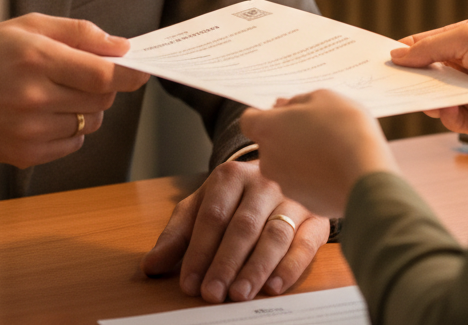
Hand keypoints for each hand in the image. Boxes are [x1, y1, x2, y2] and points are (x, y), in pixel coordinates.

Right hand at [0, 13, 148, 166]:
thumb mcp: (27, 26)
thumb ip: (78, 33)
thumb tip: (121, 47)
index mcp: (35, 58)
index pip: (102, 75)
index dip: (129, 74)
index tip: (142, 70)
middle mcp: (33, 97)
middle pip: (101, 99)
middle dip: (105, 86)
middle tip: (87, 74)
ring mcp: (29, 131)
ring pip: (91, 122)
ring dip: (88, 108)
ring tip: (59, 92)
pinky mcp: (25, 155)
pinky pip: (72, 143)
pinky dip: (71, 128)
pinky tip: (46, 113)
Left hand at [141, 160, 328, 302]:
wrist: (282, 173)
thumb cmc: (236, 198)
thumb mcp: (202, 206)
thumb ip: (177, 235)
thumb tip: (150, 265)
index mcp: (230, 176)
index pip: (212, 216)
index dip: (199, 251)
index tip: (189, 283)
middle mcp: (263, 182)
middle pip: (243, 226)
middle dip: (225, 263)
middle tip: (212, 294)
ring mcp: (293, 199)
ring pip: (274, 234)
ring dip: (256, 268)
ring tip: (240, 294)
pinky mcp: (316, 218)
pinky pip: (305, 243)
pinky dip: (290, 266)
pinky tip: (275, 286)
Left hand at [241, 91, 395, 218]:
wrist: (368, 177)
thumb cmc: (345, 130)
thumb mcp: (323, 98)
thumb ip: (297, 101)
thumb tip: (283, 107)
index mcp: (267, 129)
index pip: (249, 120)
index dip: (266, 114)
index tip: (285, 113)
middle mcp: (269, 159)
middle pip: (269, 143)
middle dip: (286, 135)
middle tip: (314, 128)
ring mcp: (286, 184)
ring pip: (287, 165)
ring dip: (301, 156)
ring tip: (331, 148)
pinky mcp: (305, 203)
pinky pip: (305, 184)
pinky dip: (315, 177)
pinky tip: (337, 168)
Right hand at [391, 17, 467, 139]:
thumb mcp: (467, 36)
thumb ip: (429, 47)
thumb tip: (396, 55)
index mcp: (467, 41)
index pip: (428, 45)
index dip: (406, 51)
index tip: (382, 59)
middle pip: (430, 74)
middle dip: (412, 77)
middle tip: (390, 83)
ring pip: (438, 98)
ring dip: (427, 98)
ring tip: (421, 97)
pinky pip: (454, 119)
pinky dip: (446, 115)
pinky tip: (445, 109)